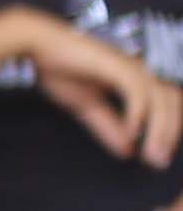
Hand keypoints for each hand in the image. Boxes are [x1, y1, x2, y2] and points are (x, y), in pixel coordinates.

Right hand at [36, 17, 182, 167]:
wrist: (40, 47)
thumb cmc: (61, 70)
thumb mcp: (87, 106)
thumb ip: (108, 127)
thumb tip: (128, 150)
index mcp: (135, 78)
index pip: (167, 103)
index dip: (169, 129)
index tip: (158, 156)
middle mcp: (140, 71)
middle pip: (171, 102)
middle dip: (169, 133)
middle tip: (159, 163)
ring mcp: (130, 66)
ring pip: (159, 98)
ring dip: (158, 129)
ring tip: (150, 155)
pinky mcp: (117, 65)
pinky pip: (136, 92)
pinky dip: (137, 114)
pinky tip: (132, 133)